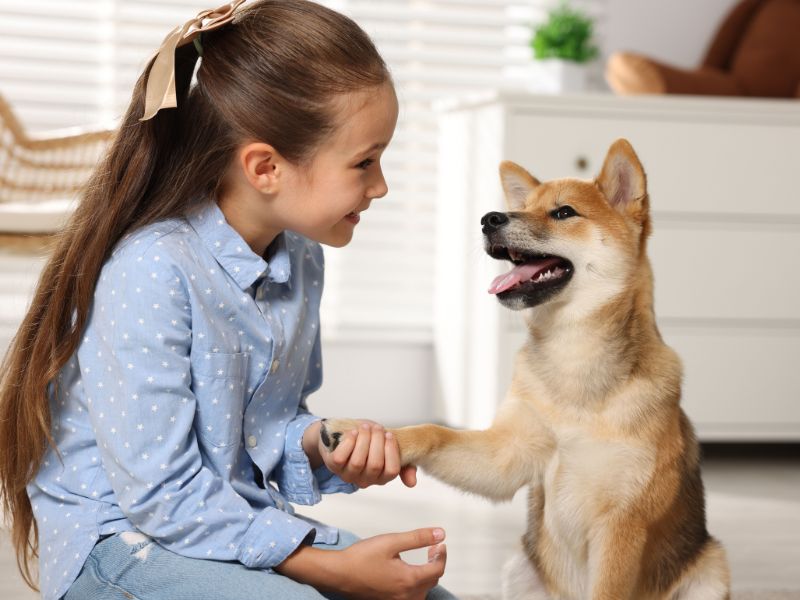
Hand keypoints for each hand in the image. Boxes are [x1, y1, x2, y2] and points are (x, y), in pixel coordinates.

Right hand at [277, 527, 446, 599]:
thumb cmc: (361, 558)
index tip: (440, 544)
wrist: (338, 573)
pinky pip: (410, 598)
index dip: (442, 555)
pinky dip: (416, 586)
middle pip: (432, 582)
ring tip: (423, 561)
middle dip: (435, 564)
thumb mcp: (392, 541)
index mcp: (409, 580)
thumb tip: (440, 534)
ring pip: (422, 593)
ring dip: (427, 577)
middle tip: (432, 549)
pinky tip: (407, 575)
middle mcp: (405, 596)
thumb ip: (418, 538)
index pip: (437, 569)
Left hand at [317, 420, 416, 487]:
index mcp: (381, 477)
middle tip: (377, 428)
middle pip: (375, 464)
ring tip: (365, 428)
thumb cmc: (368, 441)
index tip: (389, 435)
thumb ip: (403, 463)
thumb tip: (412, 483)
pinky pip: (341, 458)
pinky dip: (349, 442)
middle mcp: (365, 480)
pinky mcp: (334, 466)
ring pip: (358, 461)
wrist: (345, 433)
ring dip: (363, 440)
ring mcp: (348, 475)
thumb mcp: (388, 448)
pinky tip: (353, 433)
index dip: (392, 451)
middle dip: (377, 441)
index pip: (392, 470)